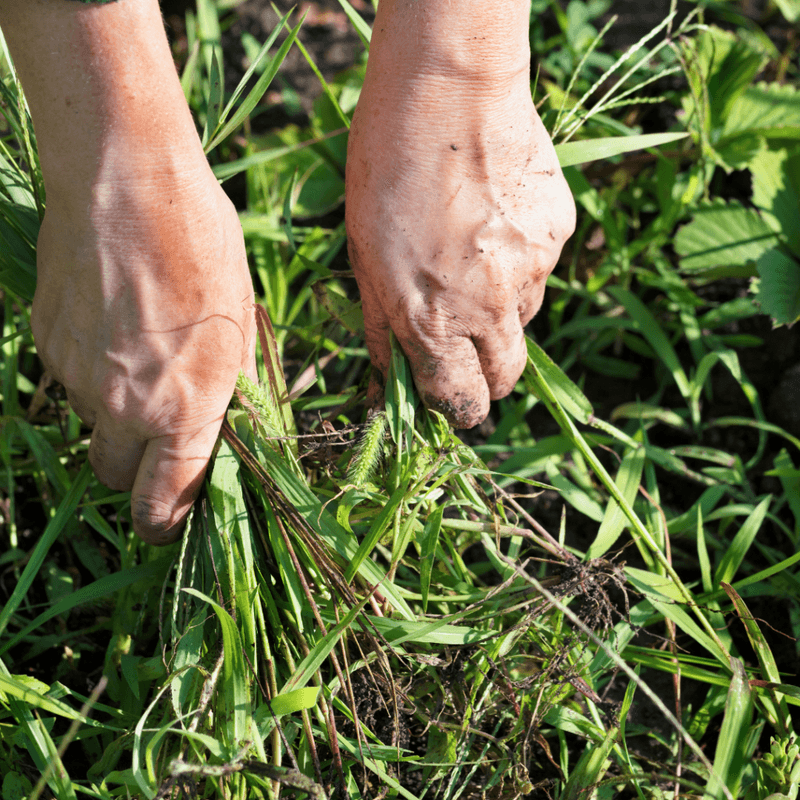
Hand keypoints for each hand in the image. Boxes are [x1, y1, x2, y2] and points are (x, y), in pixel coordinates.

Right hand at [0, 0, 255, 543]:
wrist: (125, 183)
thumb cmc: (203, 249)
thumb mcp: (241, 325)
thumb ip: (229, 390)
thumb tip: (225, 429)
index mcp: (186, 408)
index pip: (164, 502)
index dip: (167, 521)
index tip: (171, 519)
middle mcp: (125, 407)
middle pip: (116, 477)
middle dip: (137, 471)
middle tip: (160, 436)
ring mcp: (78, 377)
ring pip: (92, 426)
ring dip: (114, 414)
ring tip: (141, 354)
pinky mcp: (46, 344)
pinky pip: (70, 380)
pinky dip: (91, 371)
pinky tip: (112, 323)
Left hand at [345, 0, 574, 427]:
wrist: (448, 91)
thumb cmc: (385, 170)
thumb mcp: (362, 256)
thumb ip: (382, 327)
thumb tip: (387, 379)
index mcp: (432, 322)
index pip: (460, 401)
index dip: (457, 409)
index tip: (453, 401)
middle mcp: (489, 309)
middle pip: (506, 378)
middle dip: (487, 376)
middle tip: (466, 346)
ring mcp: (531, 271)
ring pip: (523, 318)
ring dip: (500, 309)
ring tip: (471, 254)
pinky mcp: (558, 235)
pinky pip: (540, 268)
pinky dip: (519, 260)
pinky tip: (494, 218)